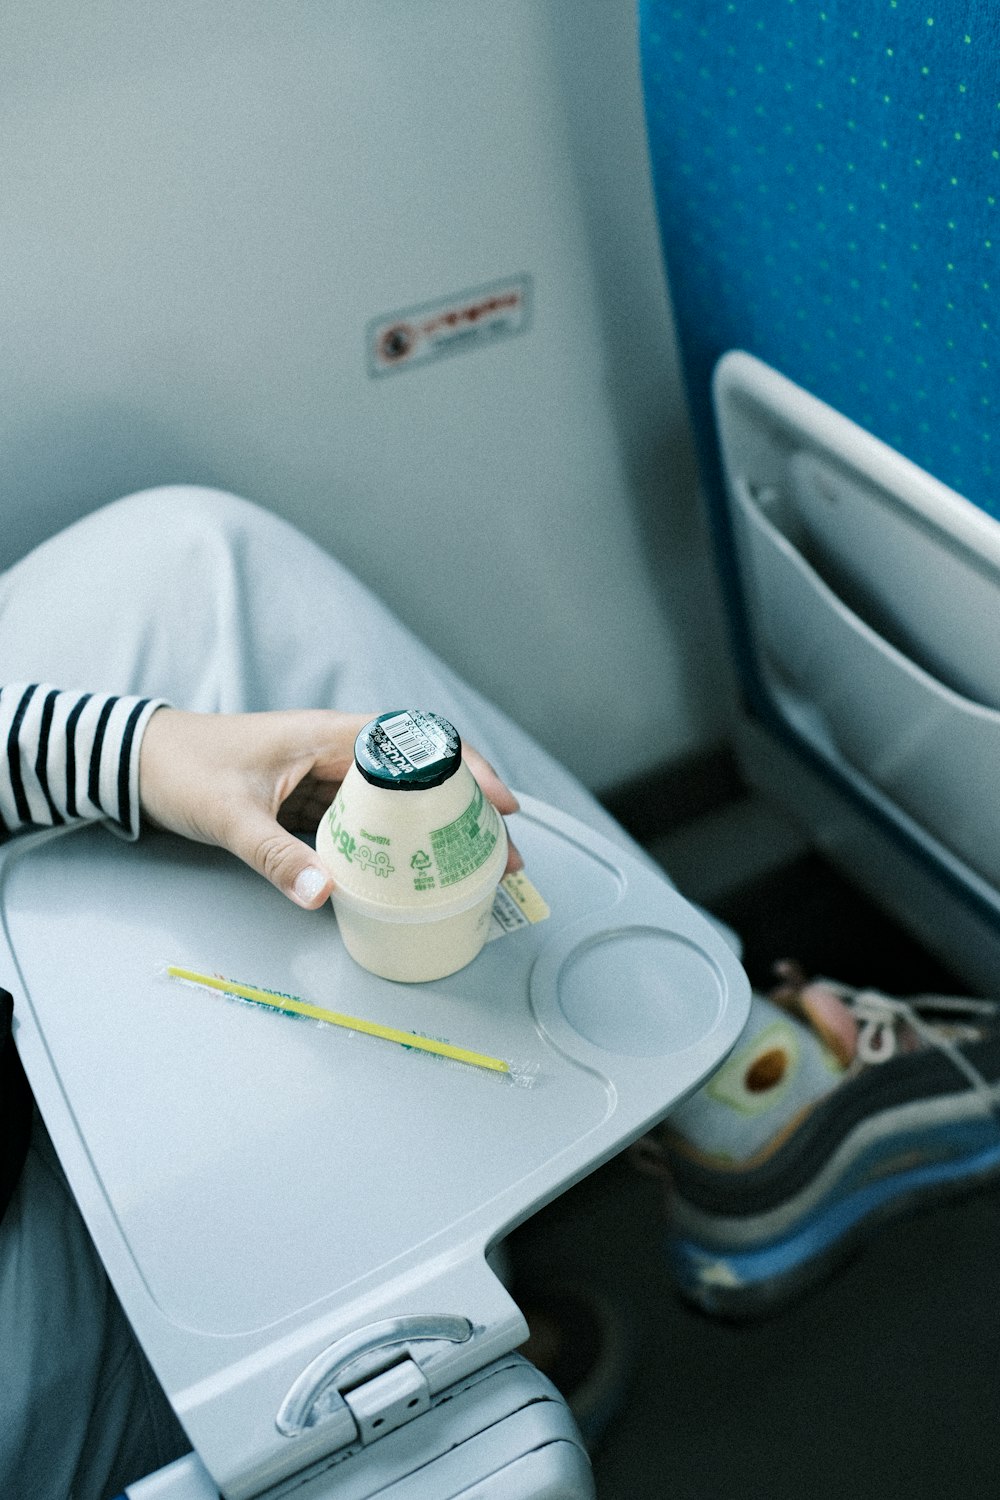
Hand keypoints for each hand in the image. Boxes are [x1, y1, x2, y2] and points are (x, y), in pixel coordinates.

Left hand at [138, 707, 521, 907]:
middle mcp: (336, 750)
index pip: (417, 745)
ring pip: (398, 801)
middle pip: (421, 777)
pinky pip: (367, 821)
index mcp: (328, 735)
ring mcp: (326, 775)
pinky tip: (413, 876)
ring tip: (474, 872)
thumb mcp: (231, 816)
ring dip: (437, 832)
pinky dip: (396, 845)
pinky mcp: (312, 799)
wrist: (136, 760)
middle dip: (468, 813)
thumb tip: (326, 897)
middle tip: (503, 858)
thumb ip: (277, 857)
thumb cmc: (182, 769)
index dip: (466, 770)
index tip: (503, 806)